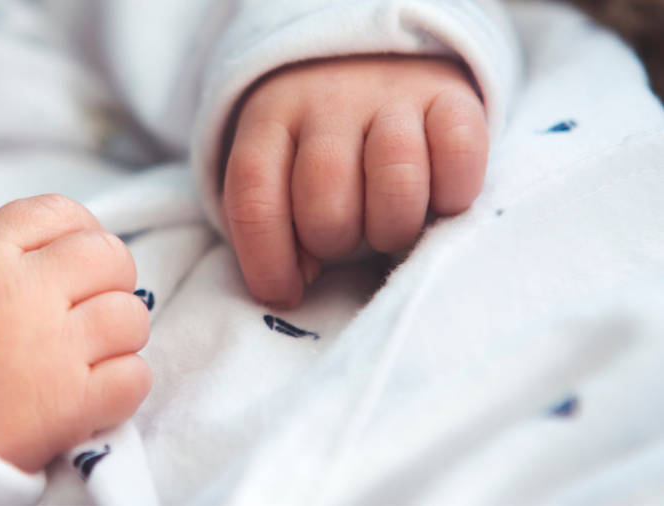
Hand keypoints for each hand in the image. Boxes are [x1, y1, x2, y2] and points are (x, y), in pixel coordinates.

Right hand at [0, 195, 150, 471]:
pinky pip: (134, 377)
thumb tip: (60, 260)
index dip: (83, 231)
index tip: (82, 257)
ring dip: (121, 338)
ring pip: (131, 316)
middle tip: (94, 310)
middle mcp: (24, 293)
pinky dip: (124, 386)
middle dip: (113, 280)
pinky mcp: (69, 404)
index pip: (58, 212)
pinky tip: (95, 396)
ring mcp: (51, 348)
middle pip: (109, 256)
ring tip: (92, 358)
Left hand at [223, 56, 487, 306]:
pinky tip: (438, 202)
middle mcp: (328, 101)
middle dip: (335, 241)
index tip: (285, 294)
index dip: (267, 260)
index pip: (254, 198)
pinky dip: (451, 194)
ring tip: (390, 227)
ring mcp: (393, 96)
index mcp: (270, 120)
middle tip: (347, 238)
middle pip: (325, 200)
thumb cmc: (321, 144)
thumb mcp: (280, 169)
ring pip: (395, 178)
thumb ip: (275, 222)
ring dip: (393, 226)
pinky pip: (459, 154)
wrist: (377, 58)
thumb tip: (299, 280)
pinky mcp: (453, 98)